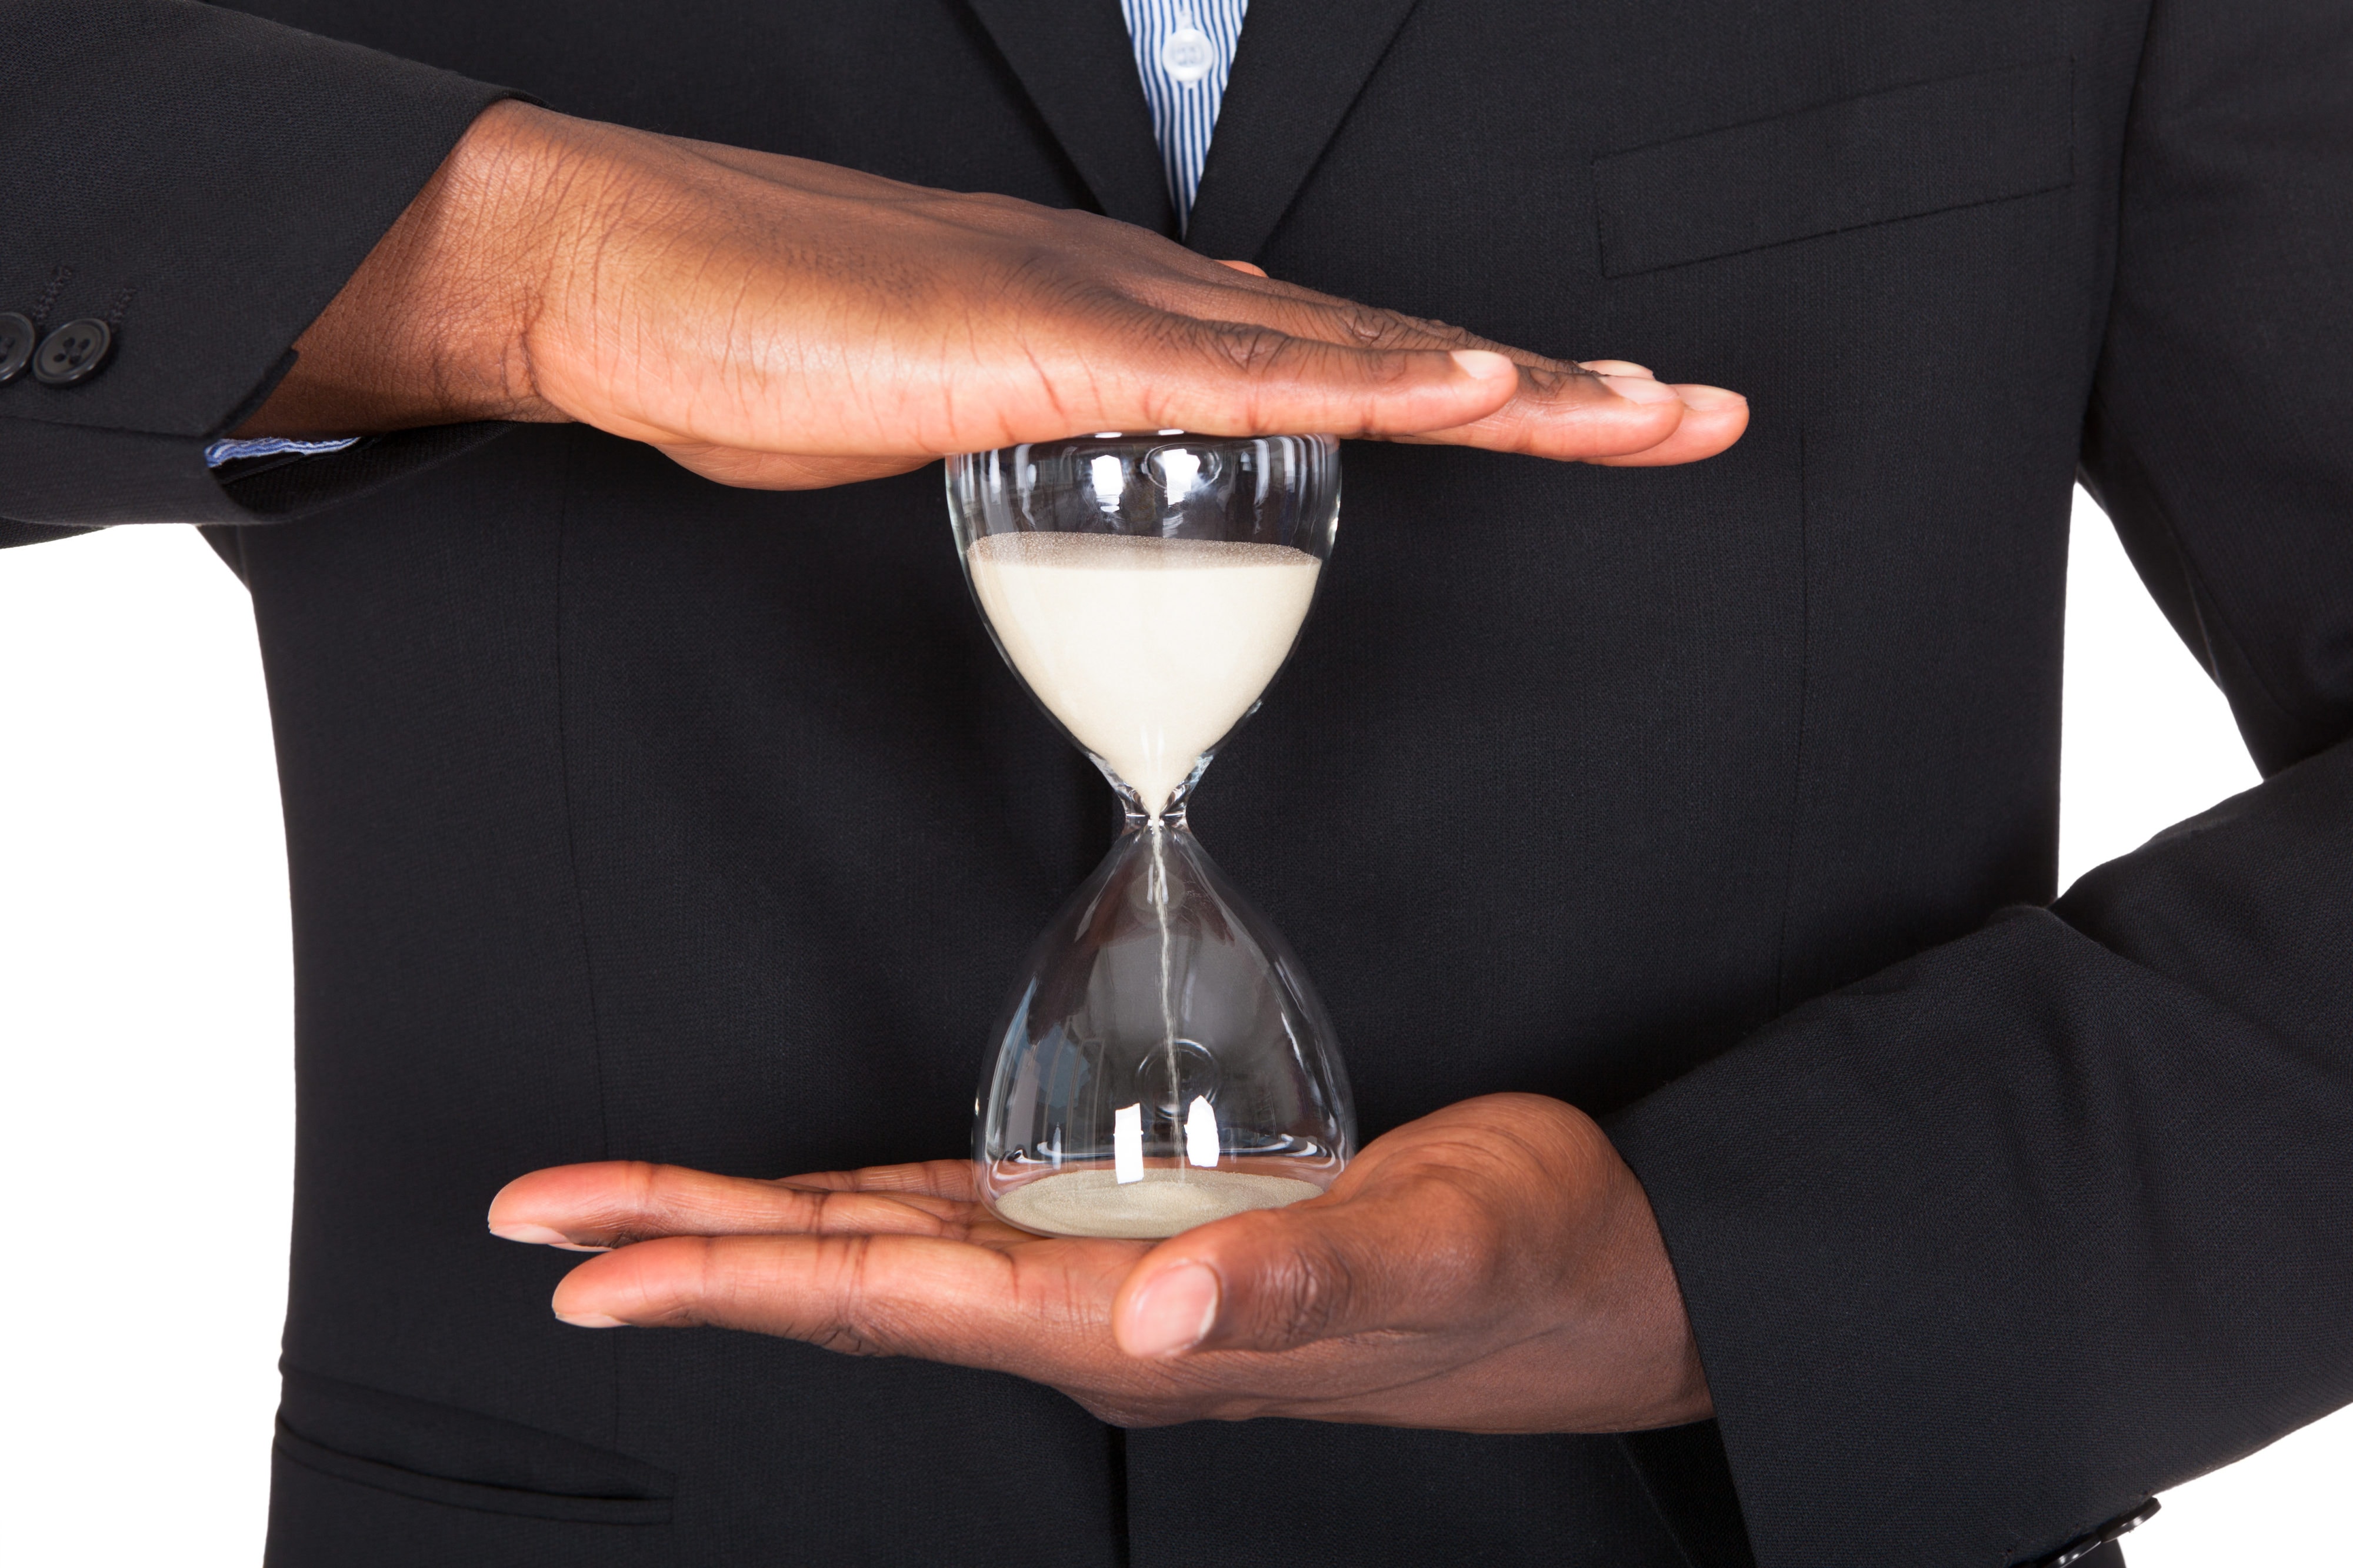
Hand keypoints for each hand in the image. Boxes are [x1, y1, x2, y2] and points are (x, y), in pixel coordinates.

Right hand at [240, 101, 1745, 485]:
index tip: (1577, 418)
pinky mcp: (1045, 345)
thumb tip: (1106, 489)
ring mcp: (1105, 316)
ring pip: (1347, 354)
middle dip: (1551, 388)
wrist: (633, 273)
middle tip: (1692, 411)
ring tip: (1644, 407)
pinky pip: (1232, 377)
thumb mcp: (958, 425)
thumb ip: (1056, 456)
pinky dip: (1362, 386)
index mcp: (1136, 334)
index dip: (1467, 395)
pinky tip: (1464, 387)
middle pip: (1385, 354)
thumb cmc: (777, 345)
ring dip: (1505, 383)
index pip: (1338, 372)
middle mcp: (1150, 306)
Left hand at [486, 1093, 1711, 1432]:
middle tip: (533, 1223)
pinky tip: (819, 1205)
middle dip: (686, 1253)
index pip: (893, 1306)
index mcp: (1136, 1331)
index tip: (588, 1274)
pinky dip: (869, 1213)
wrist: (1595, 1286)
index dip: (732, 1284)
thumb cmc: (1526, 1265)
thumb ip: (1305, 1292)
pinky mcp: (1146, 1239)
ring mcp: (1114, 1283)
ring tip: (626, 1212)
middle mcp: (1098, 1318)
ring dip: (753, 1232)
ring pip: (892, 1255)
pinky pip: (970, 1227)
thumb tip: (1169, 1314)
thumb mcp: (1432, 1256)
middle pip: (851, 1285)